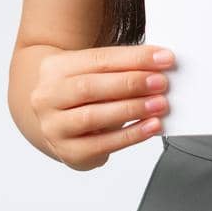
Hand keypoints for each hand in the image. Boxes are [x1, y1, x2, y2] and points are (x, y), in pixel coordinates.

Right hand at [29, 44, 174, 169]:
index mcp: (55, 68)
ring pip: (93, 116)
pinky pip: (101, 145)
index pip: (98, 59)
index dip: (134, 58)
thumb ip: (122, 68)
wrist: (57, 120)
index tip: (163, 58)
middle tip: (160, 82)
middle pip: (91, 87)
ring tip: (159, 104)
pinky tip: (150, 127)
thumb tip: (159, 67)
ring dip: (131, 109)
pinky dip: (130, 135)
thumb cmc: (82, 93)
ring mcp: (54, 126)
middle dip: (131, 84)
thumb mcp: (93, 73)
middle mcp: (48, 97)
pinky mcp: (68, 152)